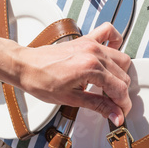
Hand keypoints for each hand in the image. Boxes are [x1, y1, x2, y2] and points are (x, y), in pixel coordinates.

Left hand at [17, 23, 131, 125]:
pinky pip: (108, 33)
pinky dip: (115, 42)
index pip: (119, 88)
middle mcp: (93, 52)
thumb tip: (115, 114)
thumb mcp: (71, 99)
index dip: (123, 104)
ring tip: (109, 87)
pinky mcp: (86, 39)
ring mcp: (90, 44)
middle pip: (123, 75)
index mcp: (90, 68)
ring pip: (121, 58)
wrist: (25, 66)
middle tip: (114, 105)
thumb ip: (98, 105)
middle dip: (121, 93)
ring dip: (119, 74)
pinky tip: (111, 55)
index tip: (121, 113)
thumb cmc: (41, 81)